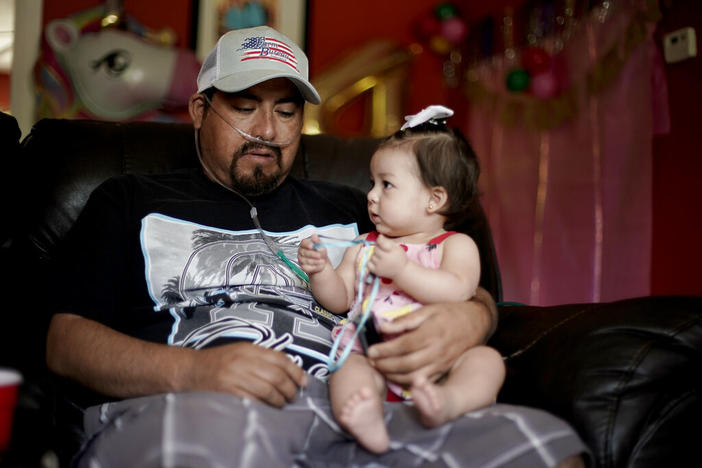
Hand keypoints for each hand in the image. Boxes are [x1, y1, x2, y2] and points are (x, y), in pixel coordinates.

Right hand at [187, 342, 307, 407]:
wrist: (189, 370)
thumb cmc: (218, 362)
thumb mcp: (240, 351)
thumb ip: (262, 358)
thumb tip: (290, 371)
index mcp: (248, 349)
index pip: (280, 358)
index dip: (296, 371)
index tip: (303, 382)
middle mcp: (242, 361)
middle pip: (276, 376)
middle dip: (290, 389)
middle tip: (293, 396)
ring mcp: (234, 376)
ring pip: (267, 390)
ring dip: (279, 400)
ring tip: (282, 404)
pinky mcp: (227, 392)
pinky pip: (252, 401)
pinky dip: (263, 406)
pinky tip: (267, 409)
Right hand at [298, 234, 328, 274]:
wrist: (322, 262)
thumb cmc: (320, 253)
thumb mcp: (321, 246)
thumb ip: (317, 241)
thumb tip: (314, 235)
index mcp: (305, 244)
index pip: (303, 242)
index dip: (307, 244)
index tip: (312, 246)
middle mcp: (301, 251)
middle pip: (305, 252)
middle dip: (314, 254)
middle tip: (320, 255)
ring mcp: (301, 259)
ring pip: (306, 260)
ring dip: (316, 261)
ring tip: (322, 261)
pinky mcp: (303, 267)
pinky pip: (308, 267)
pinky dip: (315, 267)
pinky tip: (319, 265)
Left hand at [366, 298, 493, 385]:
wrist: (478, 322)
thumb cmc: (451, 312)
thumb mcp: (429, 309)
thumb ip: (406, 319)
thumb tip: (383, 327)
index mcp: (432, 333)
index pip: (404, 345)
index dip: (385, 350)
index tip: (370, 350)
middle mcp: (437, 351)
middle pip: (406, 363)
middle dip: (385, 365)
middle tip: (371, 361)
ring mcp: (441, 363)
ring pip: (413, 376)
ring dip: (393, 375)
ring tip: (379, 368)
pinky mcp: (444, 371)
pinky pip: (423, 381)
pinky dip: (406, 382)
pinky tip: (395, 376)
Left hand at [367, 234, 406, 279]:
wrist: (402, 271)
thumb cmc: (399, 257)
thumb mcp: (397, 247)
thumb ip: (387, 241)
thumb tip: (379, 236)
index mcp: (390, 251)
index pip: (380, 241)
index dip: (380, 240)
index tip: (381, 240)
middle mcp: (384, 258)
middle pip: (375, 249)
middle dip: (378, 248)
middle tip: (384, 251)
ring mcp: (380, 265)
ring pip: (372, 256)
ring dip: (375, 256)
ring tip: (382, 258)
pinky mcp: (376, 271)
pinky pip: (368, 263)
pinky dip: (371, 262)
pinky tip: (377, 262)